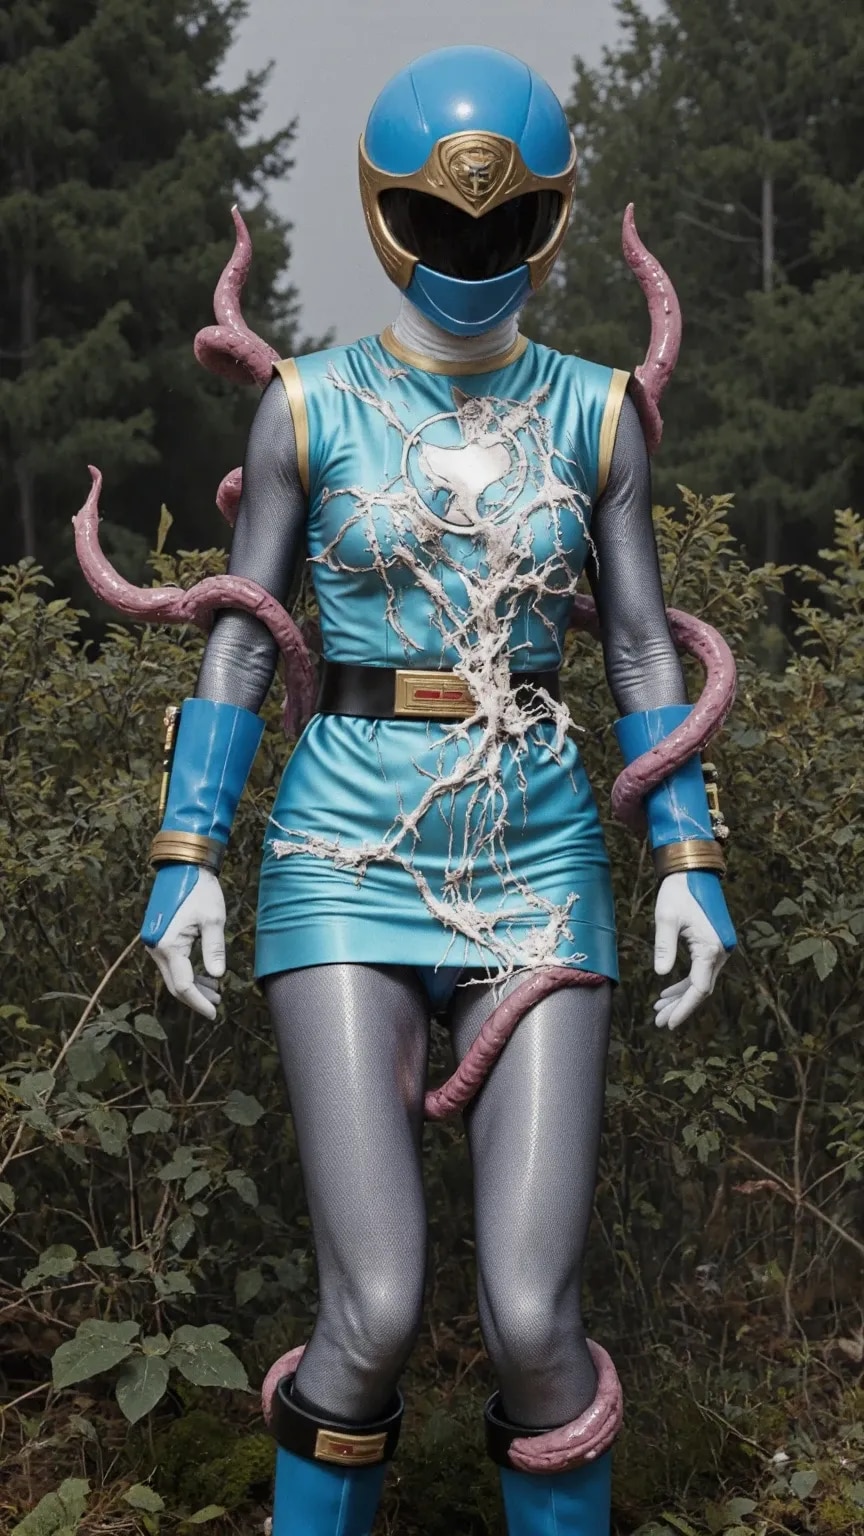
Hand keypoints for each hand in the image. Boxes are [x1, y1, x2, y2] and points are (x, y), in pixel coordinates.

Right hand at [142, 866, 226, 1019]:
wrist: (183, 867)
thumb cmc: (200, 890)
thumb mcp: (213, 919)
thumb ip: (214, 949)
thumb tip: (218, 976)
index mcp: (169, 945)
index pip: (183, 985)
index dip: (198, 1002)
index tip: (214, 1013)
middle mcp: (156, 947)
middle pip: (175, 984)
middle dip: (195, 997)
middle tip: (217, 1005)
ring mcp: (155, 942)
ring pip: (173, 974)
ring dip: (193, 985)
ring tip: (216, 992)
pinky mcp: (159, 937)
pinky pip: (172, 963)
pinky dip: (187, 972)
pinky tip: (205, 975)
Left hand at [652, 871, 730, 1029]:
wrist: (692, 872)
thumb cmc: (678, 892)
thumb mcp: (666, 918)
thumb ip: (664, 946)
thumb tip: (661, 975)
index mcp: (711, 947)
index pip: (699, 988)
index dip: (684, 1008)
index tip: (669, 1023)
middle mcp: (720, 951)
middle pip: (700, 989)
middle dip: (680, 1007)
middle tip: (658, 1022)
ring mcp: (718, 949)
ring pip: (700, 982)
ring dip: (681, 997)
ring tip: (658, 1010)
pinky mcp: (712, 946)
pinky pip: (700, 972)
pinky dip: (684, 983)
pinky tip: (666, 992)